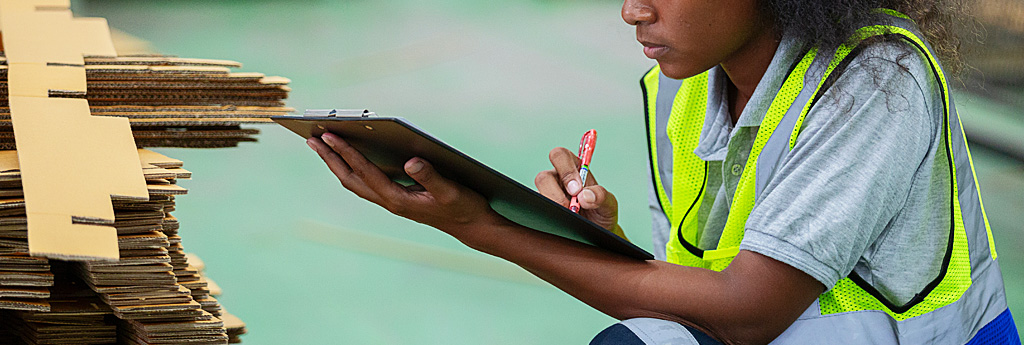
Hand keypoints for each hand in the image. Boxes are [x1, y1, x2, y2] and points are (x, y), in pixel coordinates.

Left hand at [307, 133, 501, 234]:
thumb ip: (431, 176)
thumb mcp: (451, 190)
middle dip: (331, 159)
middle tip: (312, 139)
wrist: (472, 227)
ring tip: (323, 145)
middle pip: (351, 179)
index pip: (365, 172)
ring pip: (355, 182)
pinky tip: (350, 157)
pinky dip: (353, 168)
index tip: (329, 136)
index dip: (347, 153)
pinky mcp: (396, 199)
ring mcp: (391, 202)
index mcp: (398, 199)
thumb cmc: (463, 208)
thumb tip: (411, 161)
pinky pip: (366, 183)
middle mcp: (390, 202)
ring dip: (338, 164)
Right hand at [534, 147, 623, 237]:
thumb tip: (584, 196)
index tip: (577, 189)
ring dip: (552, 205)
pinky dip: (550, 217)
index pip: (560, 156)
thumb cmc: (602, 213)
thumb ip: (601, 196)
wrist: (599, 233)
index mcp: (574, 168)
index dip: (565, 170)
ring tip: (569, 216)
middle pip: (543, 176)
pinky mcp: (543, 210)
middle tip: (569, 206)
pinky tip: (562, 223)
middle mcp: (558, 179)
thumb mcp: (609, 204)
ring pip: (537, 194)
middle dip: (554, 192)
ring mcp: (548, 195)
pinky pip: (538, 211)